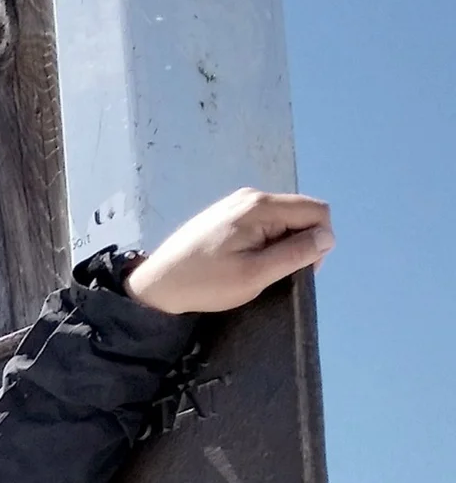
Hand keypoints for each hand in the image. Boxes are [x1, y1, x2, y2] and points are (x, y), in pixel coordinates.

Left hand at [124, 188, 332, 314]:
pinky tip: (244, 263)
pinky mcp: (226, 215)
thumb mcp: (254, 275)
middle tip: (276, 274)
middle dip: (300, 243)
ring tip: (256, 270)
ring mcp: (236, 204)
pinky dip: (264, 243)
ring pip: (282, 220)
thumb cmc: (203, 283)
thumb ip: (294, 254)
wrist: (155, 285)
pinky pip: (262, 224)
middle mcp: (251, 196)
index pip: (316, 212)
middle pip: (300, 213)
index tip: (302, 271)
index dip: (320, 242)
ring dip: (280, 245)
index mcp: (260, 206)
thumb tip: (327, 238)